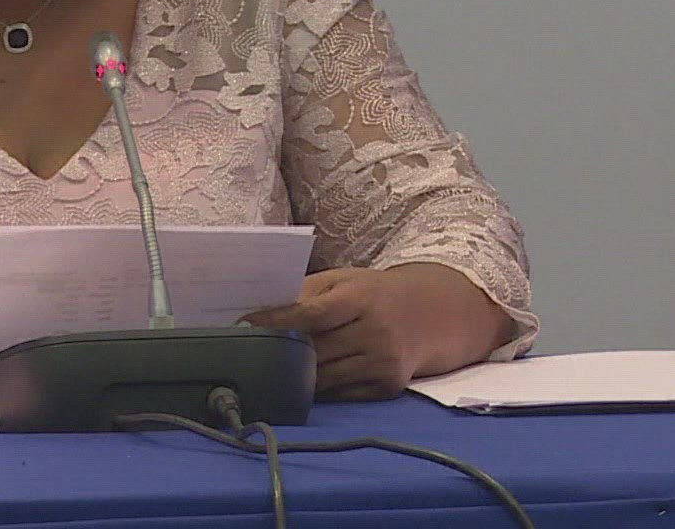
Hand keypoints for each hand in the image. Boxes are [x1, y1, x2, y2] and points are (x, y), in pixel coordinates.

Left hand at [241, 263, 514, 400]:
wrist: (432, 314)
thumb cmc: (374, 294)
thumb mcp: (345, 280)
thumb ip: (307, 291)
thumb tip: (263, 309)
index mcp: (361, 298)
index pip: (311, 314)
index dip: (275, 321)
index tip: (242, 324)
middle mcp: (375, 332)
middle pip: (314, 350)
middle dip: (279, 352)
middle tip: (244, 352)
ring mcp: (384, 363)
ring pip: (324, 378)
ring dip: (294, 376)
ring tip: (266, 371)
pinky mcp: (388, 387)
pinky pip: (342, 395)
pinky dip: (320, 391)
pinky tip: (302, 384)